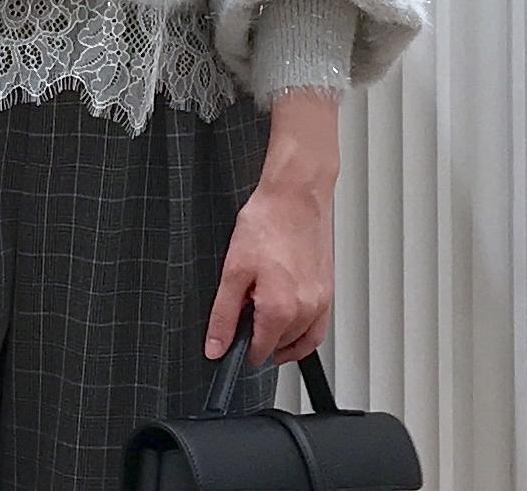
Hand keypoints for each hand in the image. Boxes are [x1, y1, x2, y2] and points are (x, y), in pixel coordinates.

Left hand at [204, 88, 340, 367]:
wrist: (296, 194)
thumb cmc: (268, 221)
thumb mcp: (233, 269)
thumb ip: (224, 315)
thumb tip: (216, 347)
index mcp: (281, 309)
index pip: (259, 352)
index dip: (240, 349)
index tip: (230, 340)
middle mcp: (306, 311)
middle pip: (279, 347)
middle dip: (259, 338)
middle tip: (243, 316)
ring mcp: (321, 302)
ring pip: (301, 340)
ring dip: (282, 339)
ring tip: (262, 319)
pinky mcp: (329, 290)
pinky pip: (318, 327)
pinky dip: (304, 334)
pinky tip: (290, 321)